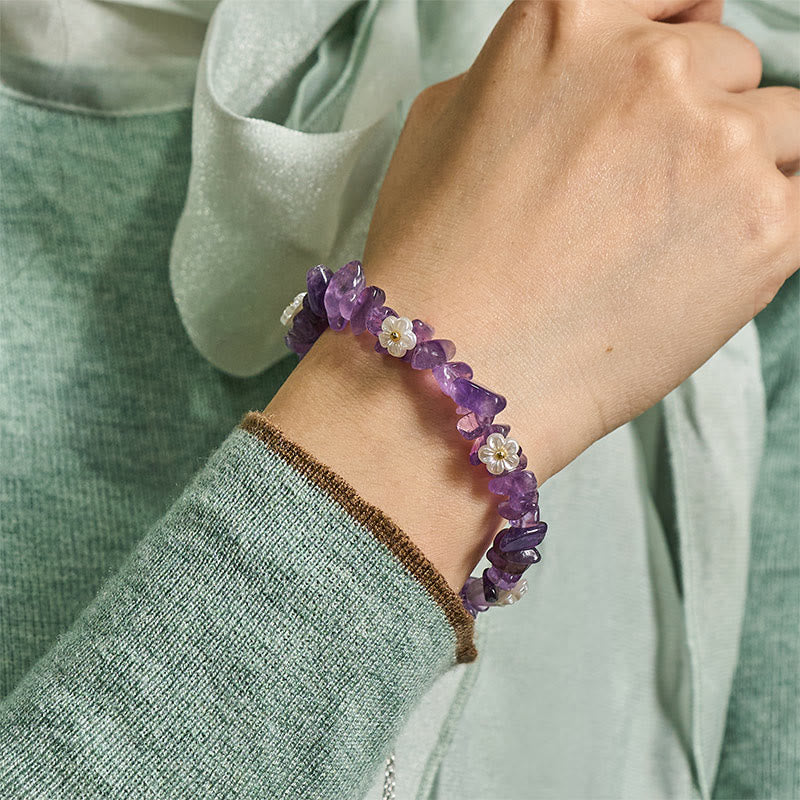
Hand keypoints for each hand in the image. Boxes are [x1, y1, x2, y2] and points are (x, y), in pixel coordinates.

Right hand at [267, 0, 798, 588]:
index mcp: (569, 21)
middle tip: (638, 198)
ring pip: (782, 128)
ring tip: (667, 242)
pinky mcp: (763, 230)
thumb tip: (613, 55)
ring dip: (739, 173)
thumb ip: (537, 72)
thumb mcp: (444, 124)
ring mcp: (718, 145)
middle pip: (730, 63)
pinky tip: (696, 270)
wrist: (454, 371)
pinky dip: (761, 231)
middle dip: (696, 120)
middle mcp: (654, 66)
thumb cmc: (433, 259)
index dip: (676, 44)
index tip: (673, 89)